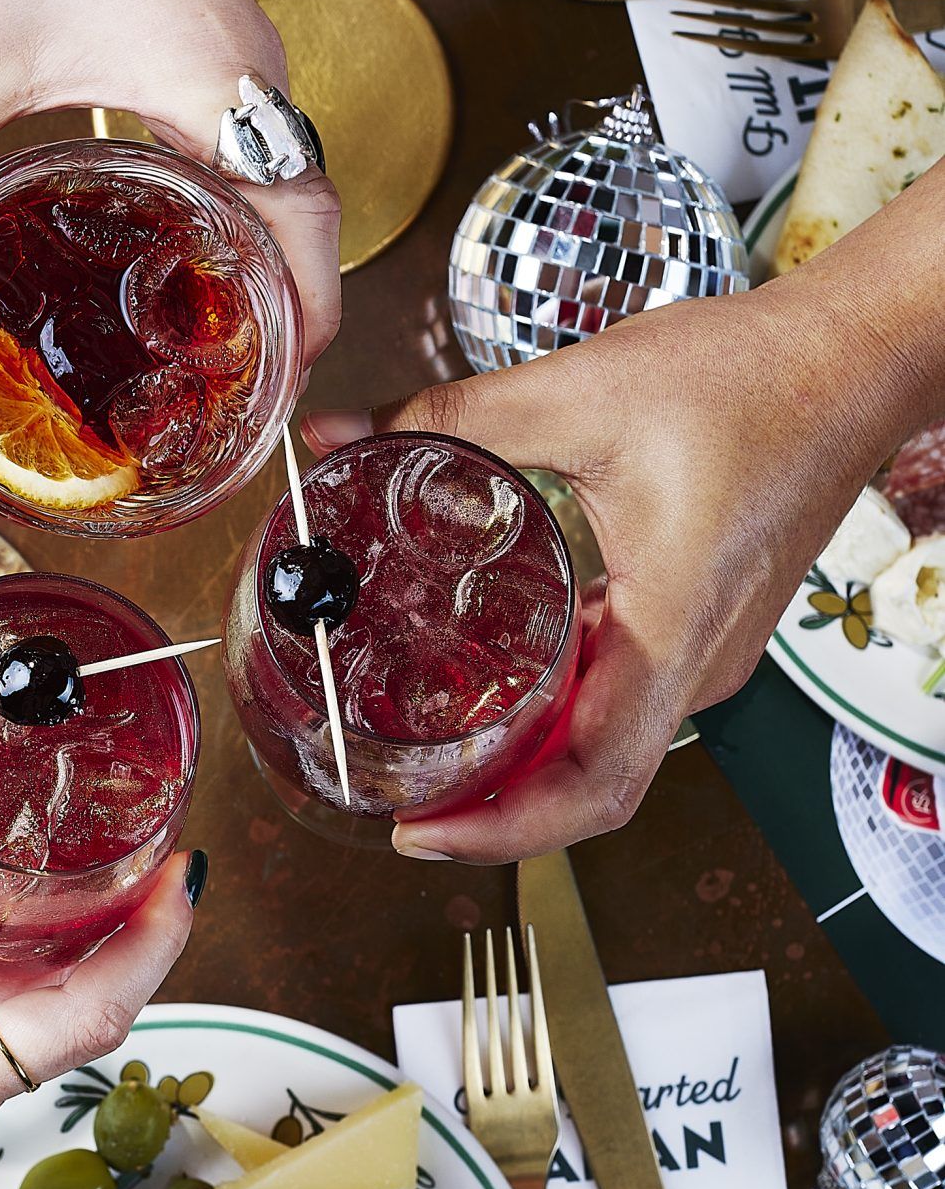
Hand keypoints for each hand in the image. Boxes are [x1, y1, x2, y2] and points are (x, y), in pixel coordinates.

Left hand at [0, 0, 343, 361]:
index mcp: (220, 88)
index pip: (306, 223)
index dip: (307, 314)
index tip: (281, 387)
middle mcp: (255, 80)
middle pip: (301, 220)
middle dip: (278, 310)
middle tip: (231, 390)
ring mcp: (243, 61)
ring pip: (279, 185)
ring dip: (259, 263)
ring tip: (207, 343)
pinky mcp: (216, 49)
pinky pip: (249, 149)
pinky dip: (233, 214)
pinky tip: (174, 254)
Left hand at [304, 238, 942, 864]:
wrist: (851, 357)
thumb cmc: (753, 379)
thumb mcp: (580, 393)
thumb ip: (448, 418)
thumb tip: (338, 435)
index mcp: (674, 630)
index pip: (594, 785)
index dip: (503, 830)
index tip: (421, 831)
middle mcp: (696, 662)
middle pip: (589, 784)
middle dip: (491, 806)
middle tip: (399, 792)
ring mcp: (703, 650)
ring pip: (603, 743)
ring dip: (521, 760)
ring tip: (427, 750)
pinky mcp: (699, 624)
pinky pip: (619, 694)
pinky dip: (553, 706)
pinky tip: (492, 675)